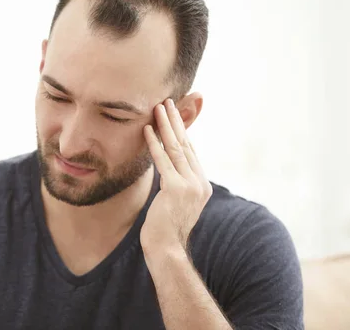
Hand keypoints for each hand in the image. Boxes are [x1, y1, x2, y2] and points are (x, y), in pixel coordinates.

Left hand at [140, 98, 212, 254]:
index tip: (174, 115)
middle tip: (168, 101)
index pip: (191, 152)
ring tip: (159, 107)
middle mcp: (200, 183)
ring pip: (176, 148)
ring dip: (166, 125)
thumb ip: (176, 185)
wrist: (166, 249)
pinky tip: (148, 129)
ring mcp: (190, 185)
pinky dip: (155, 143)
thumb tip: (168, 172)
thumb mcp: (175, 203)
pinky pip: (163, 160)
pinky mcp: (176, 189)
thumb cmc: (165, 228)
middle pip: (186, 144)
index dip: (182, 131)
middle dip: (176, 121)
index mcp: (202, 185)